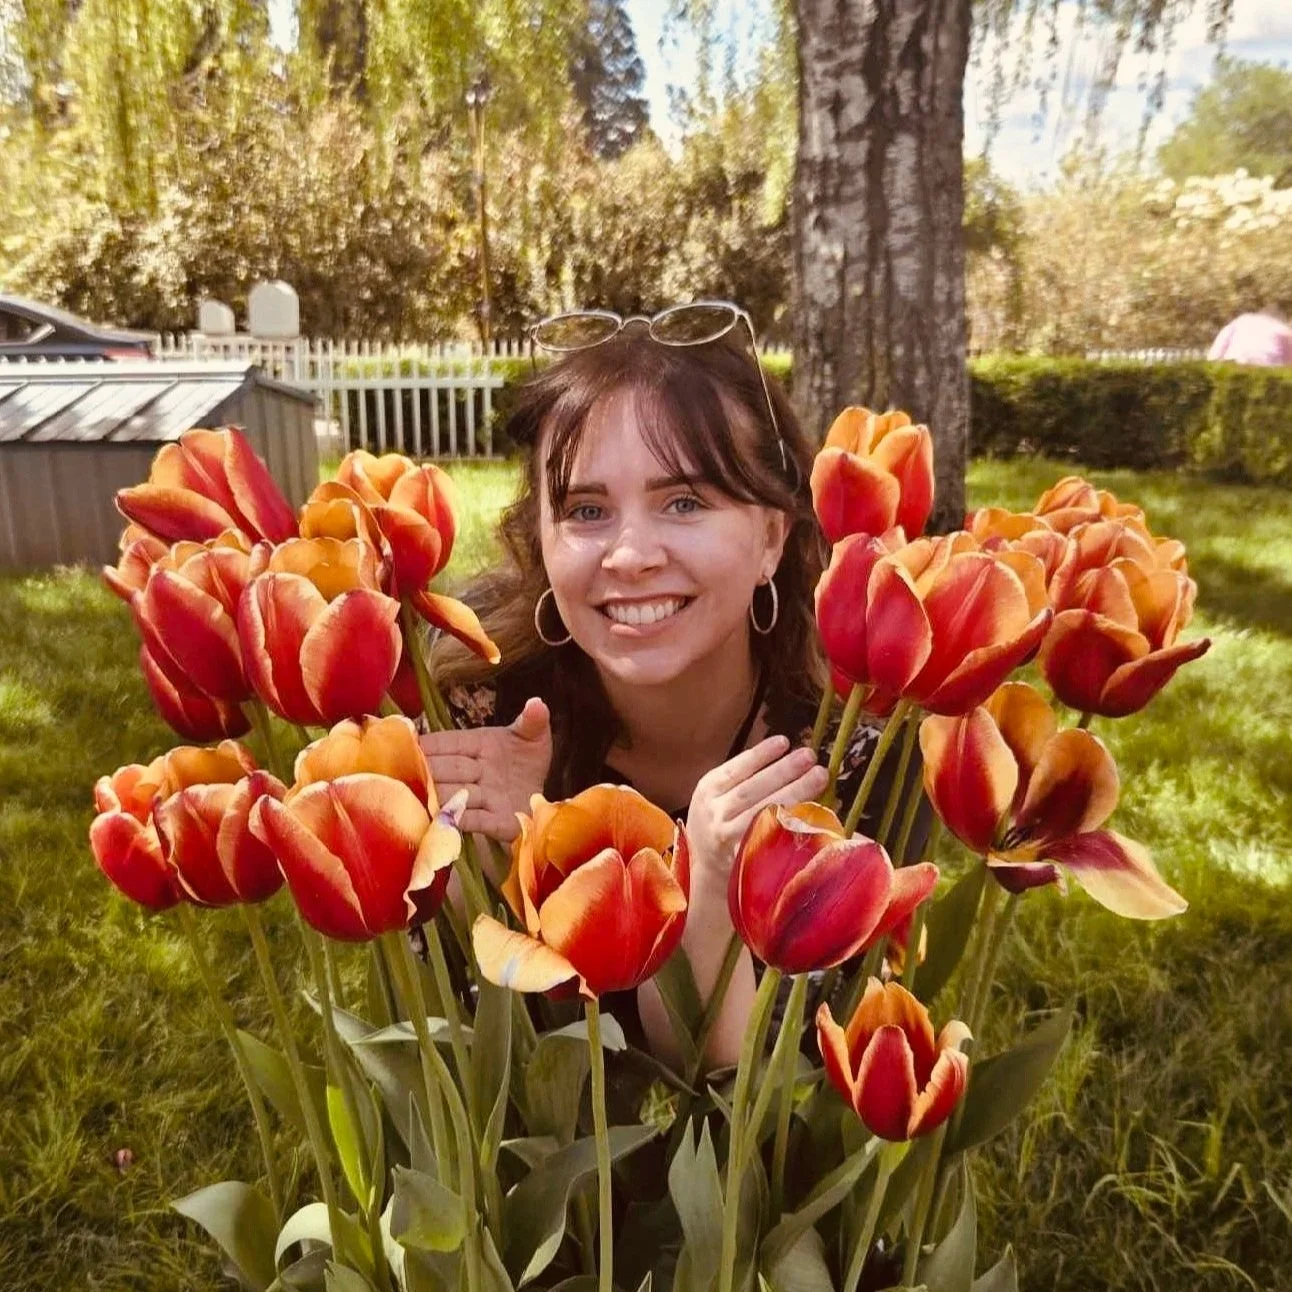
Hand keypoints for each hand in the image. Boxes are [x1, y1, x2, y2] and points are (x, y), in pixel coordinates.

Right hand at [418, 697, 552, 842]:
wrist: (543, 793)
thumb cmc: (527, 759)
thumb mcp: (534, 735)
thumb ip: (533, 720)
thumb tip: (537, 703)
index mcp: (480, 744)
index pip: (449, 742)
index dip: (430, 744)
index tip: (409, 744)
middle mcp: (476, 771)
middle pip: (449, 769)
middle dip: (430, 771)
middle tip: (407, 774)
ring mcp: (485, 797)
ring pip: (456, 794)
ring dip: (441, 797)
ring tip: (424, 798)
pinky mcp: (498, 822)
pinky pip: (477, 820)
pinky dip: (463, 820)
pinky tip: (448, 822)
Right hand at [685, 735, 828, 892]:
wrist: (706, 867)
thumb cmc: (722, 822)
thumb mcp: (720, 795)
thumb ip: (746, 778)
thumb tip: (789, 755)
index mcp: (708, 790)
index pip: (736, 769)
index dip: (760, 755)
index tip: (785, 741)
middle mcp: (714, 813)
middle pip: (752, 790)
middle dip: (783, 771)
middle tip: (810, 756)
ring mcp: (728, 838)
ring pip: (762, 813)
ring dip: (794, 793)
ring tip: (819, 776)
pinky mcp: (742, 859)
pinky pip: (769, 839)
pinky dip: (791, 824)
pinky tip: (812, 811)